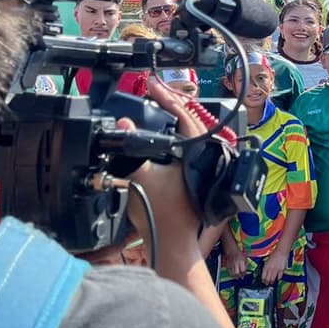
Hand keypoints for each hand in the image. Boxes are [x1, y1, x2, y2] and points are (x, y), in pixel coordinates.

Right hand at [124, 76, 208, 269]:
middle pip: (189, 122)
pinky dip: (173, 140)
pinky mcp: (195, 179)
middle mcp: (205, 157)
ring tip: (155, 108)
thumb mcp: (141, 175)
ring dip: (172, 122)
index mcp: (198, 152)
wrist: (171, 242)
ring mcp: (202, 169)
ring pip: (188, 136)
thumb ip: (132, 148)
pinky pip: (186, 150)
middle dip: (170, 106)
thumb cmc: (162, 213)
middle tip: (152, 93)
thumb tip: (122, 124)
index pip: (185, 115)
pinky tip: (160, 138)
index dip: (167, 98)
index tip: (153, 85)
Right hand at [223, 244, 247, 278]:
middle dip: (239, 276)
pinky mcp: (227, 266)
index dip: (244, 273)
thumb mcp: (244, 259)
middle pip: (237, 273)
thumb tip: (245, 273)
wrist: (232, 252)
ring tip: (238, 277)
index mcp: (241, 261)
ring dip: (236, 277)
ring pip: (233, 274)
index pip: (243, 270)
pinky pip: (229, 272)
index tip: (245, 274)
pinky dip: (232, 275)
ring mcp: (231, 265)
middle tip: (241, 277)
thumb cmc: (239, 255)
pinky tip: (234, 276)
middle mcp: (236, 263)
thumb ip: (245, 266)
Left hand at [260, 248, 286, 284]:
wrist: (281, 252)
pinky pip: (279, 277)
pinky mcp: (281, 270)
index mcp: (266, 266)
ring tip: (272, 283)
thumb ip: (266, 267)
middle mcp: (270, 269)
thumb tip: (265, 274)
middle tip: (267, 284)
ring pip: (273, 279)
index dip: (263, 280)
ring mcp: (276, 270)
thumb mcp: (267, 261)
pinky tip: (278, 280)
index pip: (263, 276)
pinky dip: (278, 280)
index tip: (263, 282)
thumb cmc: (274, 255)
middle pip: (267, 279)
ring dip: (272, 282)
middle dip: (267, 283)